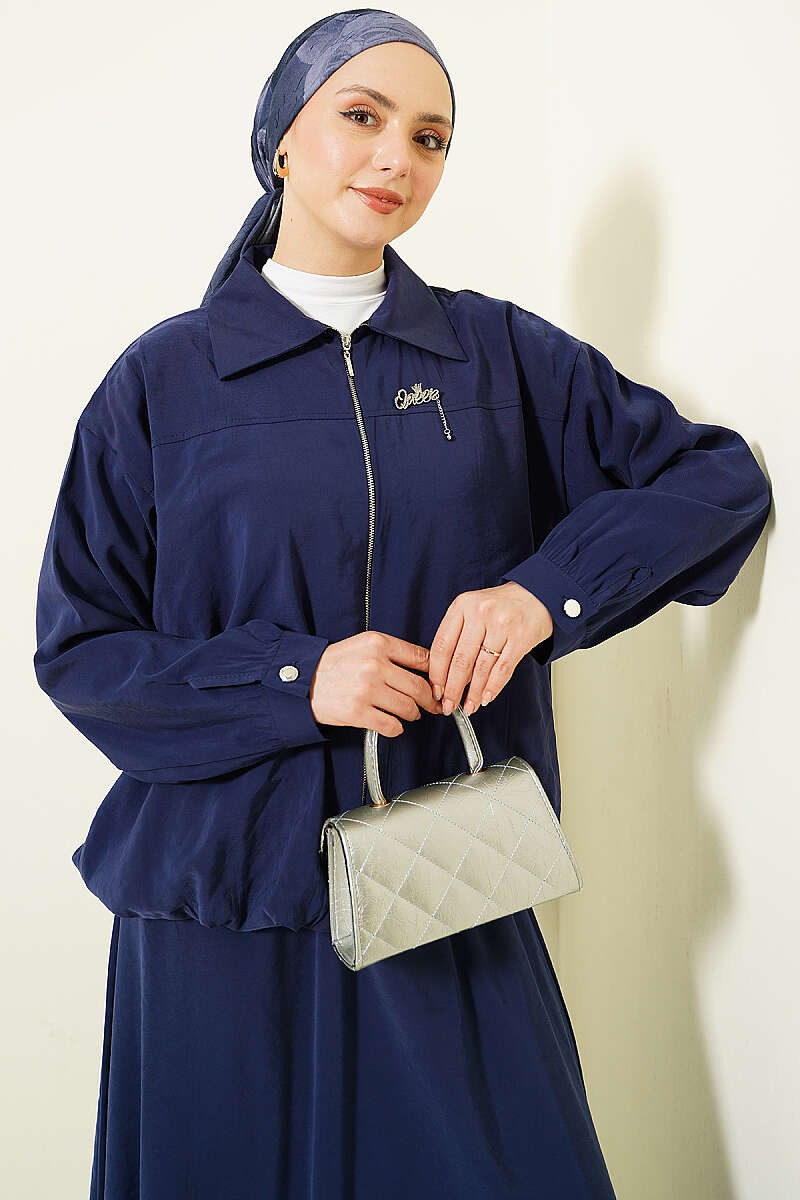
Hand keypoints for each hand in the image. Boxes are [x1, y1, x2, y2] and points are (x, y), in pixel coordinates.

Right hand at [310, 631, 443, 736]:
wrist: (305, 680)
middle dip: (430, 700)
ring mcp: (366, 690)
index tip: (438, 683)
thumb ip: (393, 653)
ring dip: (413, 714)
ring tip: (410, 713)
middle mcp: (374, 665)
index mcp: (378, 644)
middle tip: (432, 704)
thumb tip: (425, 669)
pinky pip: (391, 725)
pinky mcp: (358, 712)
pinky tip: (393, 723)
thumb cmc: (335, 663)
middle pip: (419, 687)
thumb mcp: (364, 645)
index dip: (435, 674)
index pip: (421, 658)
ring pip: (408, 708)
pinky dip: (396, 728)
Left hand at [427, 582, 553, 715]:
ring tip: (469, 706)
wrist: (537, 594)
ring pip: (482, 668)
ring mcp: (502, 625)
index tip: (436, 690)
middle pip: (460, 660)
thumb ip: (457, 635)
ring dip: (474, 693)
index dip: (436, 673)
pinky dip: (493, 687)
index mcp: (462, 605)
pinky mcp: (521, 637)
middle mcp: (480, 613)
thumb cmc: (500, 605)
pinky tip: (486, 698)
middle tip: (449, 706)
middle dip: (453, 689)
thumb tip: (446, 675)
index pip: (442, 645)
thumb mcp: (472, 609)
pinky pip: (503, 669)